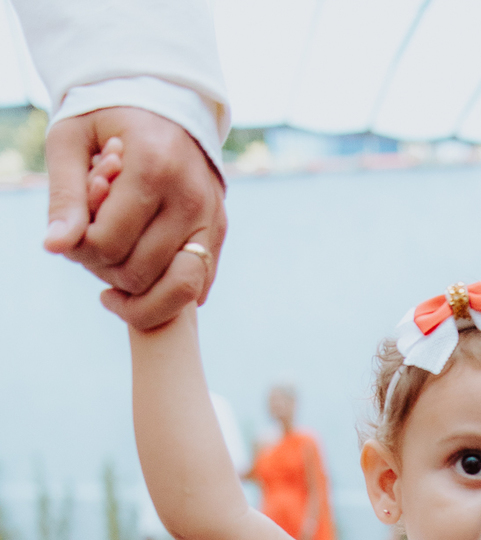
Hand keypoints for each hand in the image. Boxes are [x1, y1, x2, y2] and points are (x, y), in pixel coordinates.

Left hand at [45, 108, 225, 329]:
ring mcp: (211, 217)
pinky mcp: (220, 232)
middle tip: (91, 247)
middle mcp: (190, 197)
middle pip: (139, 273)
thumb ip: (64, 195)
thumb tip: (56, 247)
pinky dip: (166, 294)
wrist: (163, 101)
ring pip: (177, 291)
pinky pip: (198, 287)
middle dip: (104, 270)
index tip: (73, 232)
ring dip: (138, 295)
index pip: (109, 243)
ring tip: (113, 281)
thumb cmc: (107, 120)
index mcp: (152, 167)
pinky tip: (141, 277)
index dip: (81, 249)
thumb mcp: (71, 140)